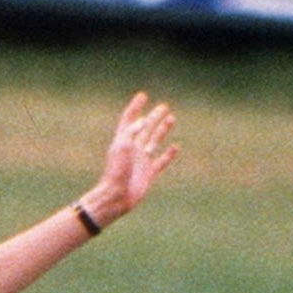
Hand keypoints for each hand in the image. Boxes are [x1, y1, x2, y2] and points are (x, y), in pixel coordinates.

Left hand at [82, 93, 178, 225]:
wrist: (116, 197)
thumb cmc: (116, 172)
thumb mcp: (122, 148)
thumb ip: (131, 133)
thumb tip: (142, 122)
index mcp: (123, 141)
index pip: (129, 120)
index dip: (135, 107)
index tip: (143, 96)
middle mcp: (133, 149)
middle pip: (145, 128)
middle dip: (153, 117)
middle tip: (164, 106)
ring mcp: (141, 161)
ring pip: (154, 141)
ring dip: (162, 130)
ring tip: (171, 118)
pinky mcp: (149, 173)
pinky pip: (161, 161)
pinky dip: (169, 154)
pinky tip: (175, 146)